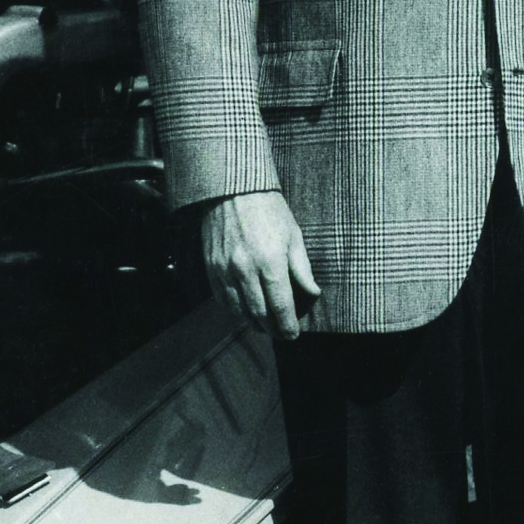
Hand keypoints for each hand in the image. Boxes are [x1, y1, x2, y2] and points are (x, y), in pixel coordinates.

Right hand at [201, 191, 319, 338]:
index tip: (293, 334)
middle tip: (281, 333)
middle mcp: (245, 270)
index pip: (280, 307)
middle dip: (272, 329)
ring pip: (239, 311)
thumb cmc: (268, 209)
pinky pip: (222, 299)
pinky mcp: (210, 268)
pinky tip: (245, 309)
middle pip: (259, 314)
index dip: (288, 327)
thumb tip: (312, 294)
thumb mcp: (293, 235)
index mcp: (270, 262)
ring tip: (265, 324)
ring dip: (253, 322)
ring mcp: (225, 270)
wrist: (231, 188)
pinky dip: (235, 310)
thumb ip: (302, 269)